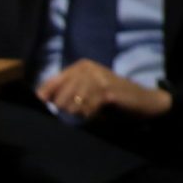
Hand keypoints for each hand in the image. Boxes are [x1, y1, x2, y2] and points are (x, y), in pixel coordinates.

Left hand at [37, 59, 172, 121]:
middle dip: (65, 109)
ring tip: (90, 111)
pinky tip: (97, 113)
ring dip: (78, 113)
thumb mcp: (86, 91)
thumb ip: (64, 92)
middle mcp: (86, 68)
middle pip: (58, 97)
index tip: (42, 108)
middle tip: (79, 112)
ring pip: (71, 104)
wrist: (143, 100)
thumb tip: (39, 99)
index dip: (43, 98)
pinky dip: (89, 115)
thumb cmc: (111, 97)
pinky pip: (86, 109)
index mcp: (79, 66)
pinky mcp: (106, 90)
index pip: (50, 83)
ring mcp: (97, 78)